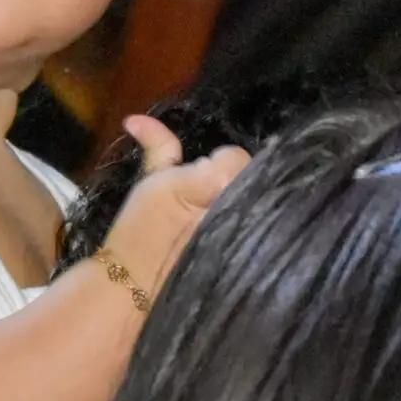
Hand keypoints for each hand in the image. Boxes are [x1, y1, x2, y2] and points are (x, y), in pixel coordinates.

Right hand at [101, 115, 249, 297]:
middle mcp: (239, 205)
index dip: (219, 164)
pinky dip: (253, 231)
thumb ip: (159, 145)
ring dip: (245, 207)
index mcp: (217, 181)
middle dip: (235, 184)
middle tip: (209, 200)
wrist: (136, 283)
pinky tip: (235, 239)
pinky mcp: (251, 258)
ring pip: (261, 203)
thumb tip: (136, 118)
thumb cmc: (141, 228)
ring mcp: (247, 234)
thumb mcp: (151, 181)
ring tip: (216, 222)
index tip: (201, 180)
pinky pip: (264, 231)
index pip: (236, 156)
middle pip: (252, 178)